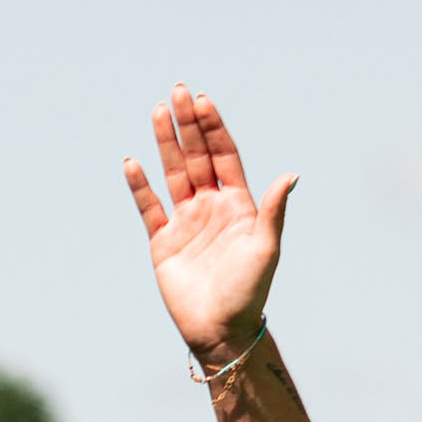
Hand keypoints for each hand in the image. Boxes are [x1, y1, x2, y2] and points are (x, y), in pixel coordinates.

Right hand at [120, 85, 294, 369]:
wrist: (221, 329)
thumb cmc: (250, 291)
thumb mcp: (266, 248)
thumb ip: (272, 210)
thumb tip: (290, 176)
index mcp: (239, 204)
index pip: (224, 156)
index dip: (214, 128)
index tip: (203, 102)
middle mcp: (211, 207)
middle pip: (197, 156)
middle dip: (188, 124)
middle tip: (178, 91)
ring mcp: (185, 223)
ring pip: (173, 173)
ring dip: (165, 143)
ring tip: (157, 111)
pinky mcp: (163, 242)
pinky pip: (149, 208)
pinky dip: (140, 186)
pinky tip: (132, 162)